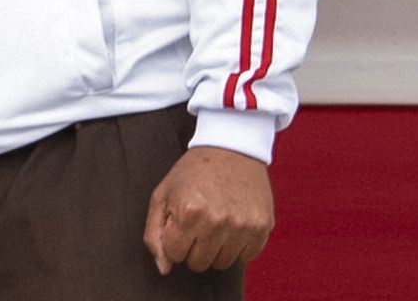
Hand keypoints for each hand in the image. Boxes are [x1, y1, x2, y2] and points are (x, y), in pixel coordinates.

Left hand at [143, 146, 274, 274]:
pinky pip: (246, 258)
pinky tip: (232, 224)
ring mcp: (243, 226)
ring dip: (215, 249)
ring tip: (214, 222)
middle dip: (192, 248)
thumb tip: (163, 269)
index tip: (179, 224)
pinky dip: (237, 247)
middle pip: (198, 263)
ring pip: (222, 263)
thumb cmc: (191, 173)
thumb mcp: (162, 195)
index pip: (175, 255)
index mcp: (188, 211)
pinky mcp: (263, 227)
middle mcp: (218, 221)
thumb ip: (154, 234)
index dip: (174, 241)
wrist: (231, 149)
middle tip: (196, 224)